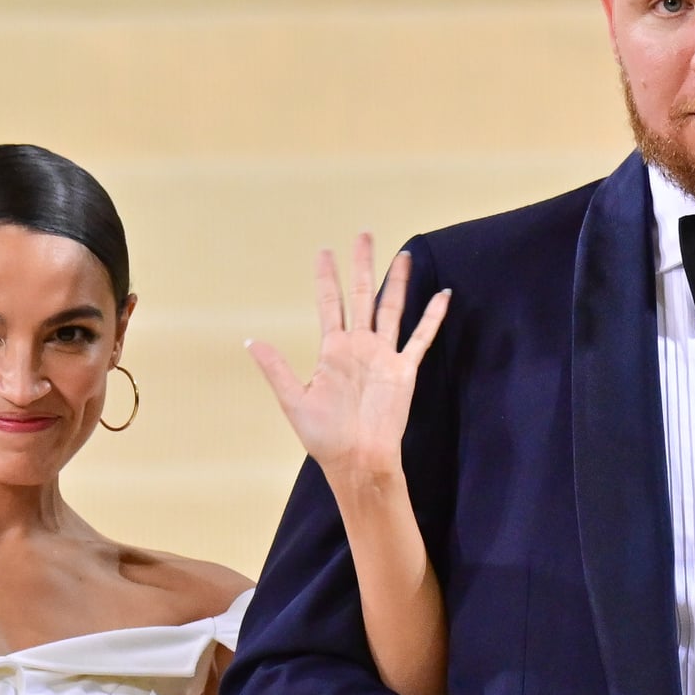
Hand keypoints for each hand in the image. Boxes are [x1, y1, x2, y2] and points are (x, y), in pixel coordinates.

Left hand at [248, 233, 449, 485]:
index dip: (326, 277)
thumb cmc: (324, 437)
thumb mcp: (293, 401)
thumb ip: (276, 369)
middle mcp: (358, 347)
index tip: (324, 251)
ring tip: (402, 255)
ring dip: (396, 282)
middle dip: (362, 265)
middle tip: (364, 234)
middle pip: (361, 295)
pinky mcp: (404, 370)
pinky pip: (420, 339)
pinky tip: (442, 296)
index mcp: (332, 350)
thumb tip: (252, 341)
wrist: (357, 459)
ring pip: (392, 308)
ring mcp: (383, 356)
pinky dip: (431, 318)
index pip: (329, 303)